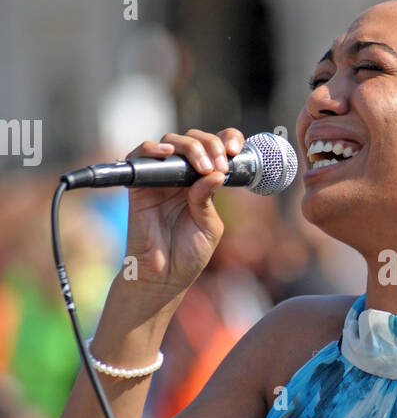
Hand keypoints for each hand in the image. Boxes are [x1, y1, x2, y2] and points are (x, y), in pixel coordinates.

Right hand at [123, 129, 244, 294]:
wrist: (164, 277)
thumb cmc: (189, 254)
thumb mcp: (209, 226)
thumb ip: (208, 199)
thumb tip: (214, 173)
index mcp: (202, 182)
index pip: (215, 148)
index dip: (227, 139)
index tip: (235, 150)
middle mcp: (181, 175)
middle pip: (194, 139)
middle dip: (211, 145)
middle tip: (219, 165)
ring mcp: (160, 178)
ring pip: (171, 141)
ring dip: (190, 147)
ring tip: (203, 166)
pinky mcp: (139, 185)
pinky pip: (139, 155)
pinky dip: (151, 148)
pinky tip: (168, 153)